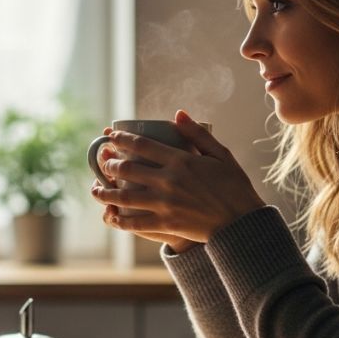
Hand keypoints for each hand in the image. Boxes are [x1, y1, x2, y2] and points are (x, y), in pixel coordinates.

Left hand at [90, 110, 264, 244]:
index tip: (109, 135)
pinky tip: (110, 216)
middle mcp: (169, 180)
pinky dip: (119, 219)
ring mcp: (165, 203)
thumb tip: (178, 113)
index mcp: (181, 161)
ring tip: (96, 189)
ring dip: (105, 192)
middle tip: (103, 161)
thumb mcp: (221, 155)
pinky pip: (135, 222)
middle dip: (110, 163)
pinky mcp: (166, 224)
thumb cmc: (234, 186)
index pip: (142, 145)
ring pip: (124, 196)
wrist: (242, 222)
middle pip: (128, 169)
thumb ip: (198, 133)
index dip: (121, 138)